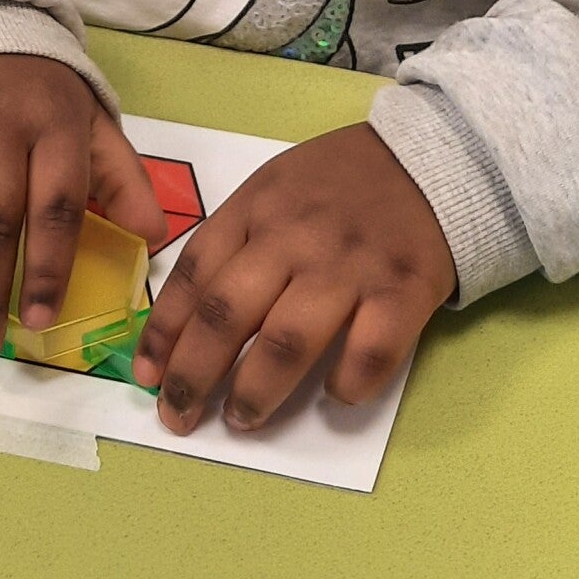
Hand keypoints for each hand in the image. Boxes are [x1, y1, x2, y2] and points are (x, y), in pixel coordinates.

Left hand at [133, 124, 455, 435]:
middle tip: (180, 415)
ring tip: (241, 419)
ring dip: (256, 391)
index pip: (195, 276)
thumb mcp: (273, 190)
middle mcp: (295, 237)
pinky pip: (368, 352)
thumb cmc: (339, 185)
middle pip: (229, 316)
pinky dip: (347, 384)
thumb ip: (232, 243)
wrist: (431, 159)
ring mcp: (350, 265)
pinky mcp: (404, 289)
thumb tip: (183, 322)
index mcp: (256, 208)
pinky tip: (336, 394)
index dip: (164, 332)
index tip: (147, 378)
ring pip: (287, 342)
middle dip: (194, 375)